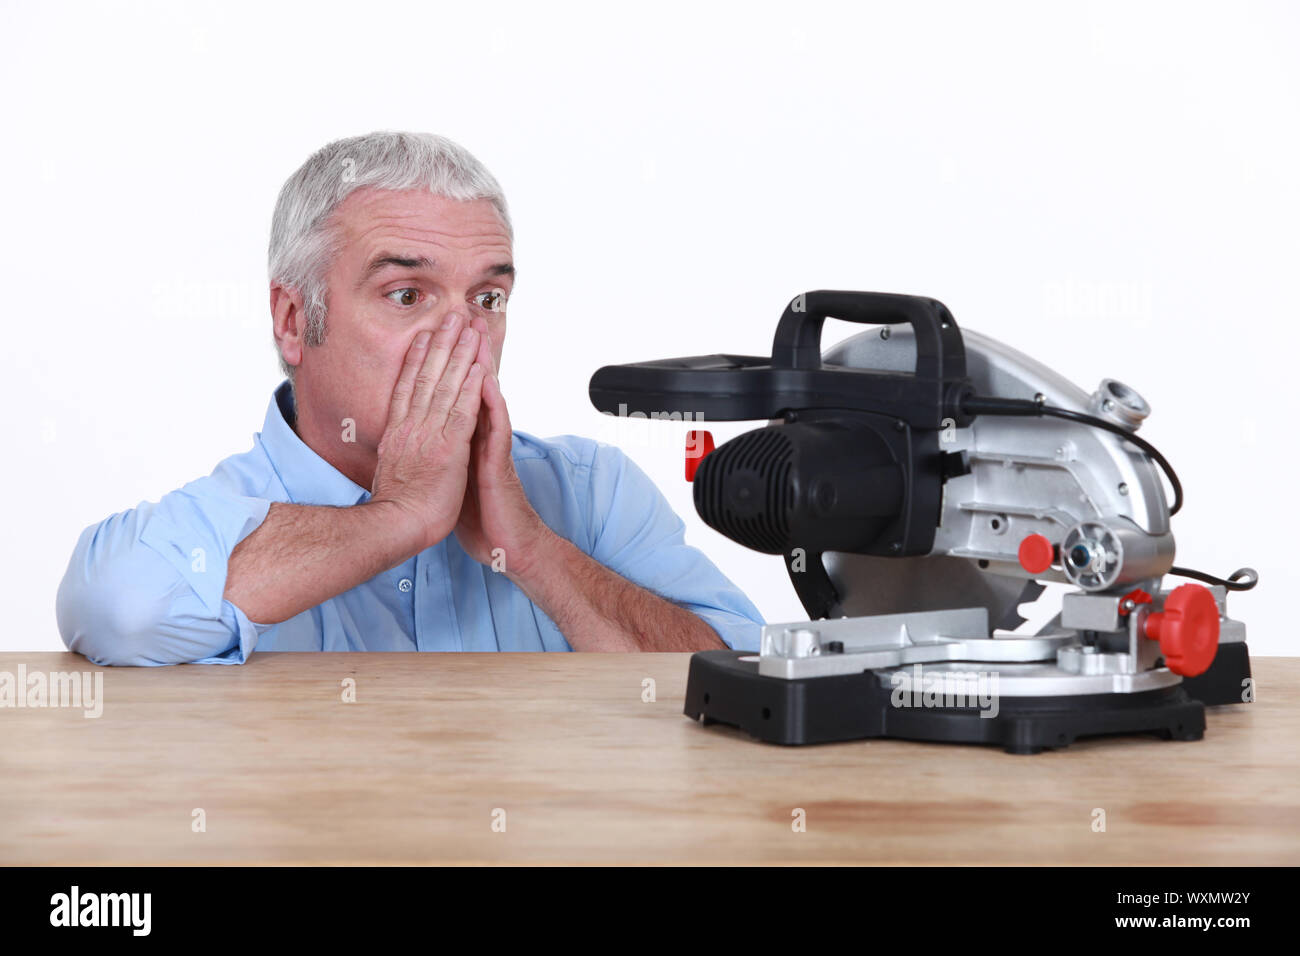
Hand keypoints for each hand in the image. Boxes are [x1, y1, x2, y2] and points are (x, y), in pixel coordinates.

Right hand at [370, 315, 485, 552]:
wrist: (398, 528)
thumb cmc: (396, 511)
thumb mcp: (389, 473)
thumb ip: (395, 454)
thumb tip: (391, 447)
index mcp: (397, 433)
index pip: (407, 387)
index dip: (417, 358)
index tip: (425, 335)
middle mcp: (411, 427)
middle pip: (426, 376)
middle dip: (441, 344)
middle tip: (452, 316)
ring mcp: (429, 435)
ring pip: (446, 385)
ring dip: (460, 354)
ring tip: (468, 328)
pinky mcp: (449, 447)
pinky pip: (463, 410)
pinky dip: (471, 386)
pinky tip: (480, 367)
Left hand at [454, 316, 551, 574]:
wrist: (505, 544)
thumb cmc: (480, 516)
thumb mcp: (453, 479)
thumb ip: (444, 455)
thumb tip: (422, 444)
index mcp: (463, 439)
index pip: (454, 394)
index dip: (445, 365)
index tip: (436, 335)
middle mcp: (479, 438)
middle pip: (470, 387)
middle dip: (464, 352)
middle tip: (461, 317)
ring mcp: (491, 448)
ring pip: (485, 399)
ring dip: (481, 365)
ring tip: (476, 335)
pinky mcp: (499, 463)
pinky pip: (496, 427)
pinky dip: (491, 402)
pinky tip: (486, 380)